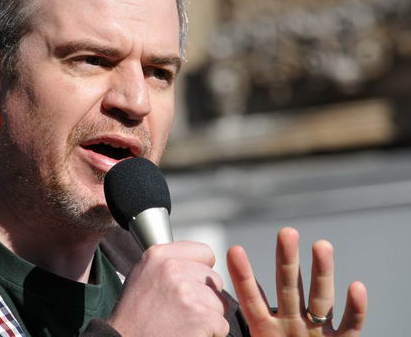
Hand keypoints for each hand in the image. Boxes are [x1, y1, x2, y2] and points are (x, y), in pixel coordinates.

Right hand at [109, 241, 229, 336]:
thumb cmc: (133, 318)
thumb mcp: (142, 276)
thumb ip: (168, 263)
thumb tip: (196, 261)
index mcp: (159, 256)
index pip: (204, 252)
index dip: (199, 271)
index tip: (189, 283)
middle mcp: (173, 269)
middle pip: (214, 279)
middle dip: (204, 296)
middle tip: (181, 309)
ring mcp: (188, 293)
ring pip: (220, 303)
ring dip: (207, 316)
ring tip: (182, 323)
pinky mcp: (202, 317)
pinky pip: (221, 324)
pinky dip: (210, 334)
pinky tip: (187, 333)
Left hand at [227, 227, 366, 335]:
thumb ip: (229, 332)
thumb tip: (200, 326)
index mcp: (265, 328)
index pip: (251, 299)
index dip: (243, 276)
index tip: (234, 250)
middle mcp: (291, 323)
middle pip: (288, 288)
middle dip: (287, 260)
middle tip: (285, 231)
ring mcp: (315, 332)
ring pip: (319, 299)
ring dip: (322, 273)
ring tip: (321, 245)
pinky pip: (349, 326)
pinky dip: (355, 308)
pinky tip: (356, 287)